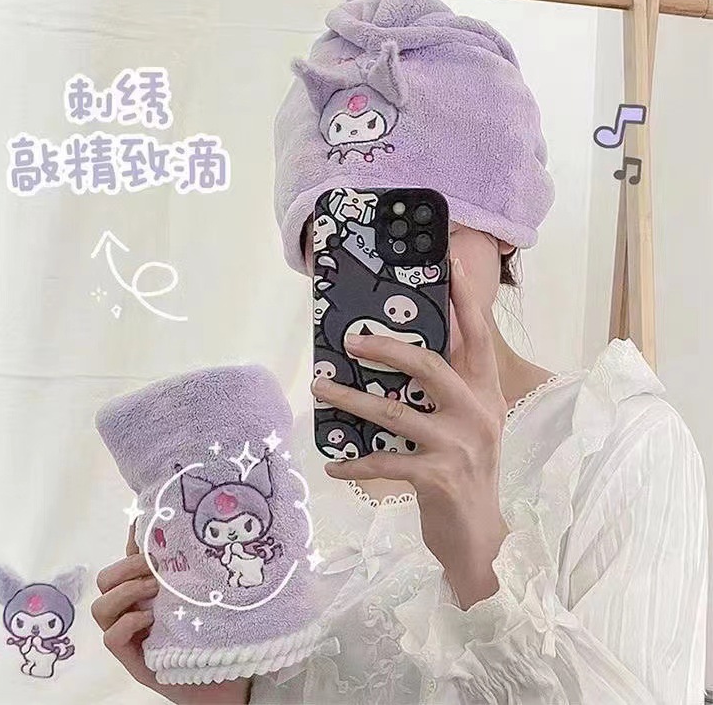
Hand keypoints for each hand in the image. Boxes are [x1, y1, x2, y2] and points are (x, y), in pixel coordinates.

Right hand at [91, 524, 250, 704]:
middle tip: (154, 566)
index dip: (132, 538)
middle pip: (106, 579)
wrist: (221, 676)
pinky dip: (127, 622)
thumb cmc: (210, 629)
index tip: (144, 521)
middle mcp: (133, 606)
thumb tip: (184, 527)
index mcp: (147, 587)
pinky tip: (149, 619)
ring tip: (155, 589)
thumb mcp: (200, 590)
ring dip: (126, 591)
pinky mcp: (131, 658)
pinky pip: (110, 637)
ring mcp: (129, 632)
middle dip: (127, 567)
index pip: (129, 557)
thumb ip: (187, 565)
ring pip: (100, 606)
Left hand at [312, 259, 509, 606]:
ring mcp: (460, 445)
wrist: (481, 540)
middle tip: (350, 340)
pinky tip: (333, 464)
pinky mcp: (438, 477)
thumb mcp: (467, 427)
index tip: (447, 264)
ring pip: (395, 412)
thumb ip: (447, 394)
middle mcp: (478, 412)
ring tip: (319, 388)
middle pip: (430, 365)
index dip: (462, 301)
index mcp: (485, 394)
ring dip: (351, 399)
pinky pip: (385, 461)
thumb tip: (398, 357)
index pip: (476, 338)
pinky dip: (355, 462)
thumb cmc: (467, 476)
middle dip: (387, 348)